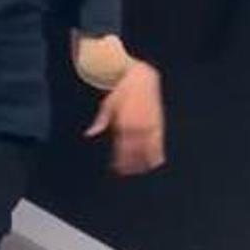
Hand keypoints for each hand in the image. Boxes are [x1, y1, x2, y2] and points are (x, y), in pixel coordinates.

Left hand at [84, 60, 165, 174]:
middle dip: (130, 164)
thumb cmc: (122, 91)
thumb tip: (89, 133)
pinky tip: (156, 162)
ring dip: (144, 162)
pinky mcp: (159, 123)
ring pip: (148, 150)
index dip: (120, 161)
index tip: (116, 169)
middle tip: (125, 172)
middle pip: (134, 153)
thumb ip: (100, 121)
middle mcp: (138, 126)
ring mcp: (150, 125)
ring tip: (140, 170)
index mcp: (124, 123)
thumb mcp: (108, 104)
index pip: (122, 149)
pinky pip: (159, 143)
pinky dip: (157, 153)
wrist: (142, 77)